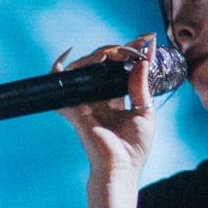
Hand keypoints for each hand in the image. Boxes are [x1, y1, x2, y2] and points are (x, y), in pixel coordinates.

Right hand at [55, 34, 160, 179]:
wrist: (120, 168)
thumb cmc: (133, 147)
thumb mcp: (145, 112)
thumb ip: (142, 86)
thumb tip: (144, 59)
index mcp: (115, 99)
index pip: (118, 70)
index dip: (129, 53)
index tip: (145, 39)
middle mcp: (98, 98)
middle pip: (100, 65)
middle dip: (115, 50)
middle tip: (133, 45)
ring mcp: (84, 102)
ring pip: (83, 69)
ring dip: (96, 56)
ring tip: (112, 54)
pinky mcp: (74, 108)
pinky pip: (62, 84)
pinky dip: (63, 69)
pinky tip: (80, 59)